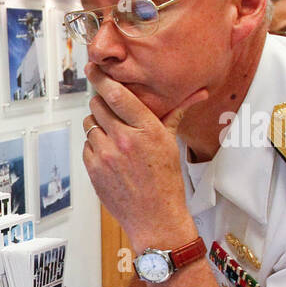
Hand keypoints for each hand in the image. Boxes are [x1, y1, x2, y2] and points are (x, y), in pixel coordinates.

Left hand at [82, 65, 206, 246]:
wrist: (154, 217)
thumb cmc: (166, 181)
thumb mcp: (171, 143)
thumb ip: (176, 114)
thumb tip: (199, 93)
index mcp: (146, 129)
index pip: (117, 94)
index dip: (102, 79)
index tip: (94, 69)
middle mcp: (123, 140)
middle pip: (98, 105)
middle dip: (101, 102)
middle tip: (108, 106)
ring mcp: (105, 155)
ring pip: (89, 124)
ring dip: (97, 124)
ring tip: (112, 134)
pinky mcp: (93, 169)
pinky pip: (86, 145)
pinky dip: (94, 144)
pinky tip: (109, 152)